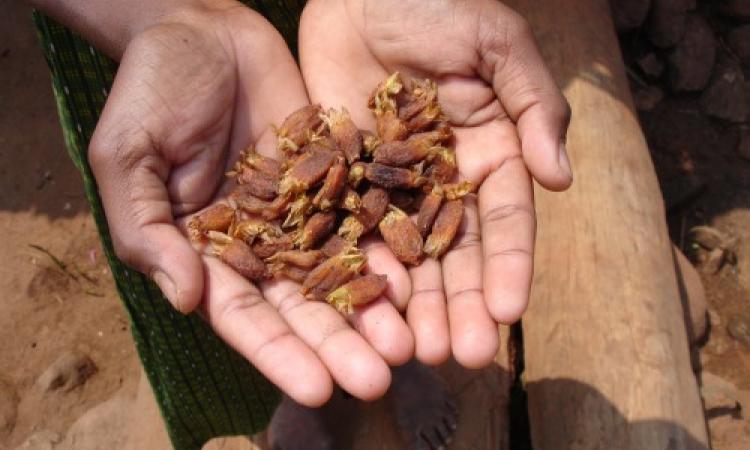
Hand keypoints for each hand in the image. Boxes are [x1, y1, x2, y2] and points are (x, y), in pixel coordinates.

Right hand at [88, 1, 411, 405]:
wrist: (198, 28)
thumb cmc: (149, 92)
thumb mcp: (127, 157)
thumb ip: (149, 230)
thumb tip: (187, 299)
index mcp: (209, 251)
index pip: (245, 316)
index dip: (280, 354)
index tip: (319, 388)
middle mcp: (263, 241)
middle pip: (304, 304)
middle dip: (340, 343)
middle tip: (380, 378)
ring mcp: (305, 208)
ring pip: (344, 267)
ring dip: (375, 308)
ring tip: (410, 342)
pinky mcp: (337, 171)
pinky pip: (367, 210)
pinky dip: (391, 243)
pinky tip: (420, 273)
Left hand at [300, 0, 572, 367]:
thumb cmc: (440, 4)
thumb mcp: (499, 47)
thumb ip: (535, 108)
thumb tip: (561, 180)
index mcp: (491, 156)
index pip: (504, 224)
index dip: (508, 269)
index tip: (508, 314)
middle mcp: (443, 182)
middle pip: (454, 255)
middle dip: (458, 306)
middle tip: (456, 356)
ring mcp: (392, 186)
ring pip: (404, 257)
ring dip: (411, 306)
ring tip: (412, 352)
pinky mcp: (344, 180)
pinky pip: (350, 230)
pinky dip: (356, 270)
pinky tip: (359, 310)